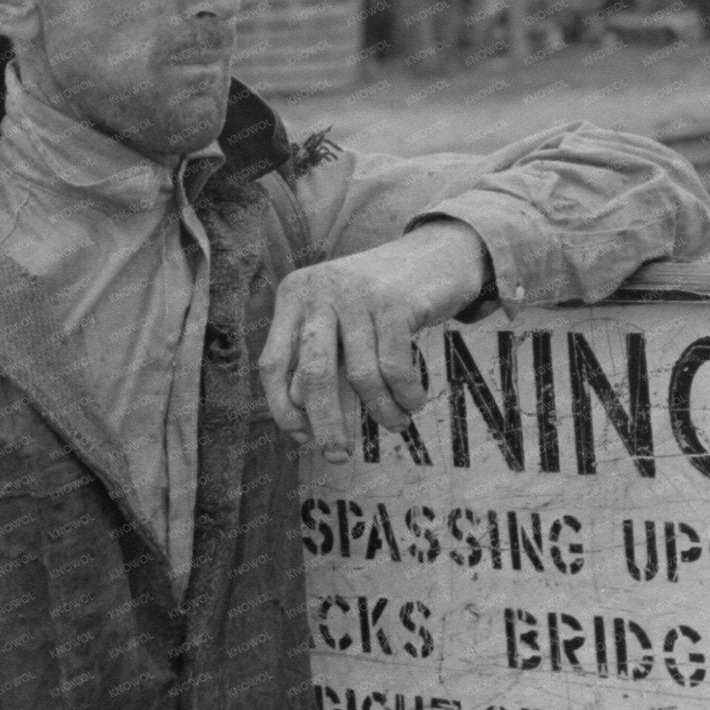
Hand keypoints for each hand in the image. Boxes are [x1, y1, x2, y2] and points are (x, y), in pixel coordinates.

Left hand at [259, 220, 491, 462]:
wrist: (437, 254)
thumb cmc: (379, 300)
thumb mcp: (338, 321)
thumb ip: (317, 358)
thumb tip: (299, 416)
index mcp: (294, 295)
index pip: (272, 362)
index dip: (282, 407)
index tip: (302, 437)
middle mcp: (320, 291)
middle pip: (314, 373)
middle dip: (326, 422)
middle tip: (338, 456)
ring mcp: (358, 294)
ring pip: (361, 375)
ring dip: (380, 410)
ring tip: (396, 424)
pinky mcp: (395, 302)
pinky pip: (395, 367)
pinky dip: (405, 393)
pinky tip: (412, 402)